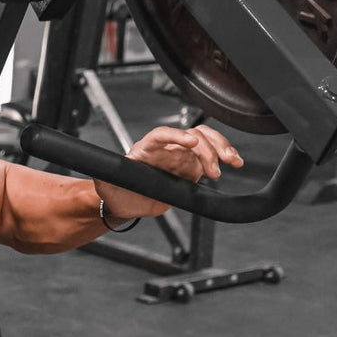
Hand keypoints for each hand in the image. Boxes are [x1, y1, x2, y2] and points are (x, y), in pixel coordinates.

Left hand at [95, 124, 243, 222]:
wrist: (126, 202)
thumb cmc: (116, 190)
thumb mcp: (107, 185)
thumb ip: (106, 179)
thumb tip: (102, 176)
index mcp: (146, 149)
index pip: (162, 135)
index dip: (176, 136)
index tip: (190, 142)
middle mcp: (166, 149)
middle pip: (190, 134)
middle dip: (207, 146)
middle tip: (214, 166)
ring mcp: (180, 157)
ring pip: (205, 142)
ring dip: (220, 148)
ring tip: (230, 162)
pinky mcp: (191, 169)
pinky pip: (211, 158)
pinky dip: (224, 158)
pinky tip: (234, 162)